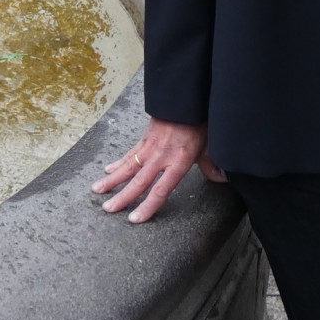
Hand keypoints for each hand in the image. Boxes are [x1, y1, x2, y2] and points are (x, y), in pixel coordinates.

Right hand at [91, 117, 225, 223]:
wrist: (184, 101)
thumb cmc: (197, 124)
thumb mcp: (208, 146)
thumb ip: (211, 165)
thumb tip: (222, 179)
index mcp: (178, 162)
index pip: (160, 191)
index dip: (147, 207)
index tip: (134, 219)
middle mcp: (161, 158)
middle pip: (139, 182)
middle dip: (122, 197)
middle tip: (107, 209)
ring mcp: (150, 148)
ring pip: (128, 167)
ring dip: (112, 180)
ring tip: (96, 190)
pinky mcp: (144, 139)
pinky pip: (129, 154)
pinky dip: (117, 163)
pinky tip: (107, 170)